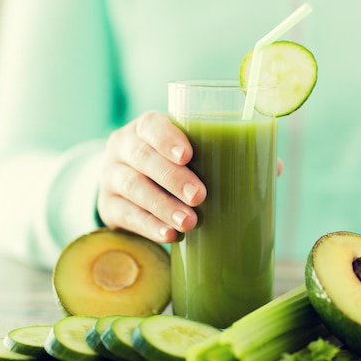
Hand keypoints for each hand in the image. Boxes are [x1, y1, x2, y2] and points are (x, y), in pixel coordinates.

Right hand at [97, 111, 206, 242]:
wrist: (130, 189)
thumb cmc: (170, 166)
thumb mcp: (181, 153)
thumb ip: (206, 153)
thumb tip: (253, 163)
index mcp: (142, 129)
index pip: (151, 125)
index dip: (167, 139)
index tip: (187, 156)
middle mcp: (121, 148)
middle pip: (143, 157)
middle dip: (173, 178)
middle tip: (198, 195)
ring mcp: (111, 177)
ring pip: (134, 187)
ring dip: (163, 206)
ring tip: (188, 222)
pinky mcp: (107, 206)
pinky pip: (126, 215)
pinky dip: (149, 226)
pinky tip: (169, 235)